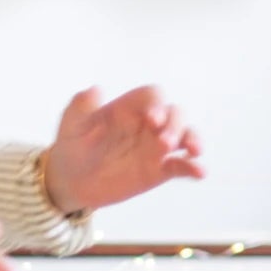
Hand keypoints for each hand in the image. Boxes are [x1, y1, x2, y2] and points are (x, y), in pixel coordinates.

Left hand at [43, 86, 204, 214]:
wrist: (70, 180)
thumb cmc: (72, 146)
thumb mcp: (71, 125)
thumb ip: (81, 106)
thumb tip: (95, 89)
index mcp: (129, 108)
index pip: (153, 96)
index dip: (157, 104)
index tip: (150, 119)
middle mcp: (148, 124)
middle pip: (175, 114)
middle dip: (176, 124)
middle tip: (163, 142)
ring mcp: (156, 147)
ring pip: (185, 136)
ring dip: (192, 140)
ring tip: (193, 151)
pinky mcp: (160, 170)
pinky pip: (182, 166)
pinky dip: (194, 167)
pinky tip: (200, 172)